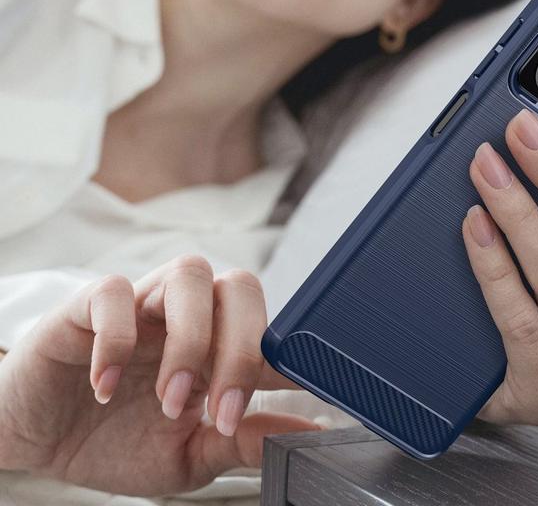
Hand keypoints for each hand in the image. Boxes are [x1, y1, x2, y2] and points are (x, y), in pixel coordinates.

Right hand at [0, 255, 319, 494]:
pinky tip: (107, 388)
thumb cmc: (116, 441)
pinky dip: (117, 340)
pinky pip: (114, 293)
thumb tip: (307, 435)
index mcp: (218, 346)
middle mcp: (188, 315)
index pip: (269, 331)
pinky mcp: (90, 305)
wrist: (38, 439)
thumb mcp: (187, 456)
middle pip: (239, 286)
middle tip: (222, 411)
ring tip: (170, 400)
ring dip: (189, 338)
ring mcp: (142, 304)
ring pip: (189, 274)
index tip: (307, 391)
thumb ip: (242, 440)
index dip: (290, 359)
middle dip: (241, 347)